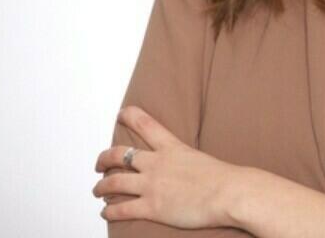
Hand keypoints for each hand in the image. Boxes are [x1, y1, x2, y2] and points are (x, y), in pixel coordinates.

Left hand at [92, 105, 242, 228]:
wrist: (227, 192)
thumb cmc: (222, 177)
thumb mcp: (200, 158)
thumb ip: (185, 160)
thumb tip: (185, 165)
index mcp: (171, 147)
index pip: (145, 124)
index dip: (130, 116)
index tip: (122, 113)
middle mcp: (156, 163)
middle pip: (119, 155)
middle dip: (104, 159)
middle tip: (100, 163)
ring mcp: (152, 185)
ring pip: (114, 182)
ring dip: (101, 186)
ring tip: (97, 189)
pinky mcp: (151, 207)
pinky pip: (121, 208)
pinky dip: (110, 210)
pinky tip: (106, 211)